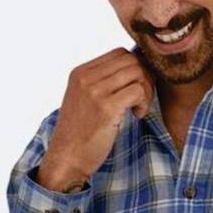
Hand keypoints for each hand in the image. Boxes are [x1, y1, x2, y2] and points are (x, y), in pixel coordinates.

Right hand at [36, 47, 154, 189]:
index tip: (135, 89)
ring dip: (146, 91)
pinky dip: (144, 103)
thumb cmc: (80, 134)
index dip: (135, 68)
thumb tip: (134, 70)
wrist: (66, 158)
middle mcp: (86, 77)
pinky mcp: (106, 108)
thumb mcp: (84, 100)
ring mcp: (95, 91)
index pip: (119, 53)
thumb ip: (101, 83)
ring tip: (138, 108)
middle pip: (131, 60)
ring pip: (137, 72)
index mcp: (80, 72)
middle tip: (141, 100)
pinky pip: (137, 91)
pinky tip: (136, 116)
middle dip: (145, 78)